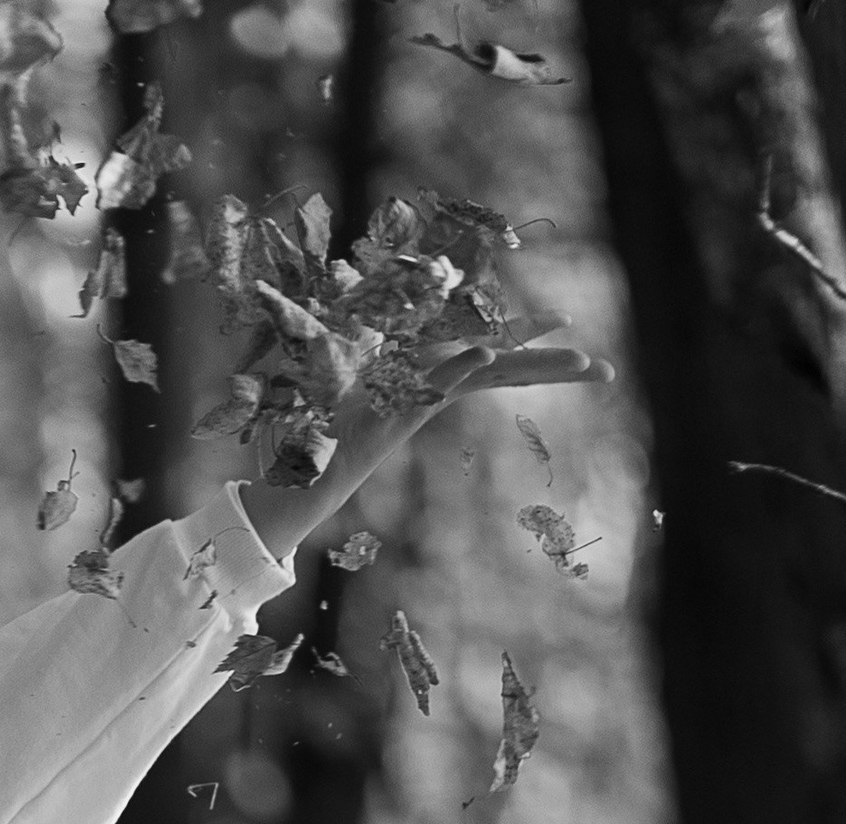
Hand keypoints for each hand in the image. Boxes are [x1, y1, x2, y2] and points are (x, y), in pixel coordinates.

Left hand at [327, 310, 615, 485]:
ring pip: (483, 377)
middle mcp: (433, 385)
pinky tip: (485, 353)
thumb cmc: (323, 407)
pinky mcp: (396, 412)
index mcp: (428, 367)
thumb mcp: (347, 353)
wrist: (301, 460)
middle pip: (505, 370)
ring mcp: (420, 398)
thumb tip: (357, 282)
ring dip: (528, 364)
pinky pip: (432, 384)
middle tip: (604, 369)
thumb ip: (363, 325)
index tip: (568, 319)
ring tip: (576, 359)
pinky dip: (457, 367)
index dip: (527, 334)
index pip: (489, 348)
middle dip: (553, 367)